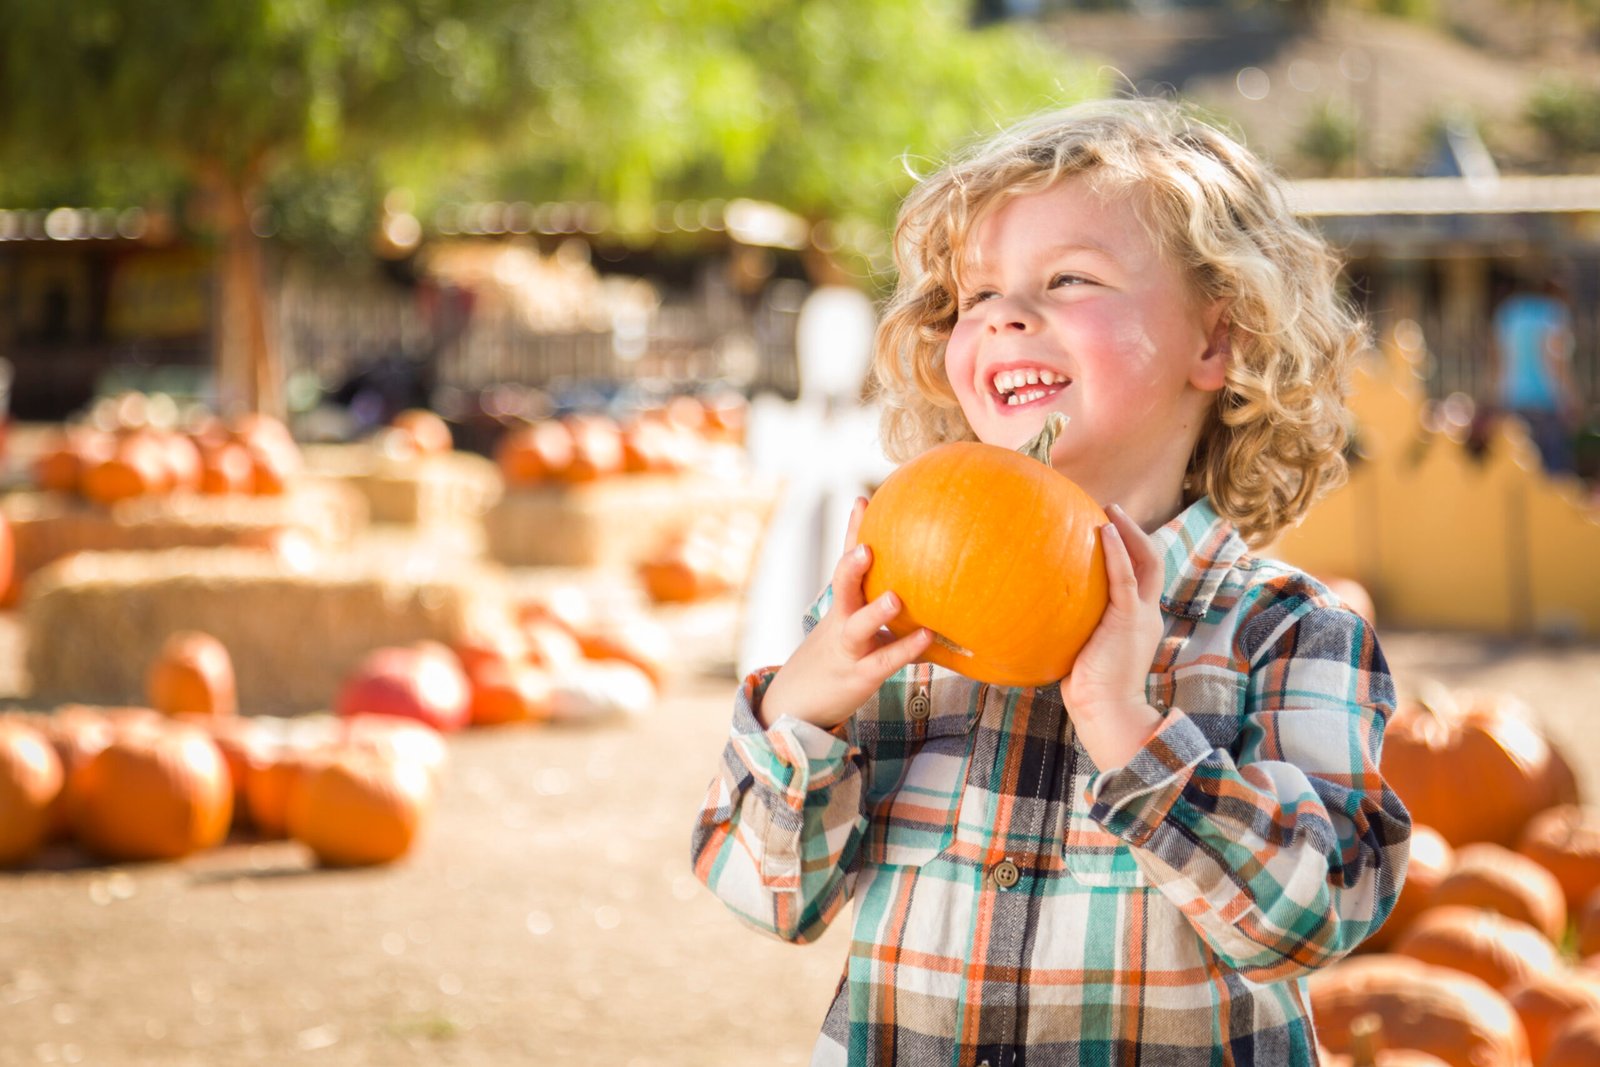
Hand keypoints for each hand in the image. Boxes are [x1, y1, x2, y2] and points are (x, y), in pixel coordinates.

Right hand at [758, 497, 933, 729]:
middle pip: (841, 587)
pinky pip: (883, 661)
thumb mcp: (850, 626)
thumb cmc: (837, 657)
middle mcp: (840, 621)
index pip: (844, 562)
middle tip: (865, 546)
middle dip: (851, 565)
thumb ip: (879, 606)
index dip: (852, 531)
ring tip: (895, 598)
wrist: (797, 703)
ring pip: (857, 627)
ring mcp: (847, 648)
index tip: (863, 500)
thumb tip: (921, 582)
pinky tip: (928, 637)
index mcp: (840, 605)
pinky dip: (904, 649)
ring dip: (875, 612)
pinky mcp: (859, 675)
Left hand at [1060, 504, 1164, 766]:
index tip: (1109, 531)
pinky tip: (1104, 529)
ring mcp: (1141, 615)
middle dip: (1135, 533)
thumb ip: (1072, 628)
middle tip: (1113, 511)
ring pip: (1146, 562)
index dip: (1129, 552)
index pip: (1140, 578)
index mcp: (1137, 621)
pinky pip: (1125, 576)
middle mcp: (1146, 614)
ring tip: (1109, 511)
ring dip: (1129, 533)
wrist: (1106, 711)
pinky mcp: (1129, 618)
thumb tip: (1035, 615)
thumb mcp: (1081, 650)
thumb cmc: (1087, 690)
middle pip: (1151, 562)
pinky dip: (1118, 550)